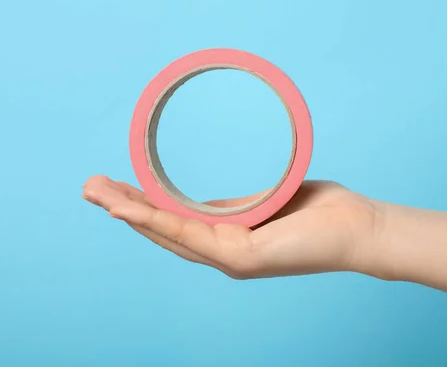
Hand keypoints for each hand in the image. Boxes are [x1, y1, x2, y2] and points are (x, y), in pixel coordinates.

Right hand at [82, 176, 387, 279]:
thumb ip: (235, 207)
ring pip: (168, 234)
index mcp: (228, 239)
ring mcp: (231, 259)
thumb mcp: (266, 204)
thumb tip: (210, 203)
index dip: (142, 207)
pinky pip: (191, 234)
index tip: (115, 187)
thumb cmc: (318, 212)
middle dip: (123, 210)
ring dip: (129, 213)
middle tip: (88, 187)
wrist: (358, 228)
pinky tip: (130, 206)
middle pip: (163, 232)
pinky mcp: (242, 258)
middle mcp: (223, 254)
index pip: (176, 225)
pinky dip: (157, 219)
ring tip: (96, 193)